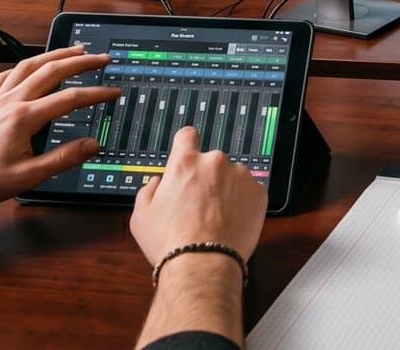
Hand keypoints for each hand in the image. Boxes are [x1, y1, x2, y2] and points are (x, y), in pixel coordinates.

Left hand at [0, 46, 118, 213]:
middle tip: (100, 58)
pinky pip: (6, 75)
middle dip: (80, 61)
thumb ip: (62, 159)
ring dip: (54, 54)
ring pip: (29, 65)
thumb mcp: (26, 176)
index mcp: (23, 118)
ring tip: (73, 50)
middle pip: (51, 70)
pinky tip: (29, 67)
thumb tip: (90, 145)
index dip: (95, 93)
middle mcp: (10, 101)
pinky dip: (23, 66)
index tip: (112, 91)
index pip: (69, 99)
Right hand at [131, 125, 267, 265]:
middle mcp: (215, 163)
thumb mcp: (141, 216)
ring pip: (232, 177)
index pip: (187, 136)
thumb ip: (148, 191)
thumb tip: (157, 183)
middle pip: (211, 162)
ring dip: (227, 190)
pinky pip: (250, 192)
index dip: (186, 144)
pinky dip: (243, 203)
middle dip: (206, 178)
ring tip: (216, 218)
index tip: (188, 152)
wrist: (203, 263)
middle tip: (199, 205)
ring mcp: (240, 176)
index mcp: (185, 163)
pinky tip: (231, 222)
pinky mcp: (259, 193)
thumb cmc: (171, 242)